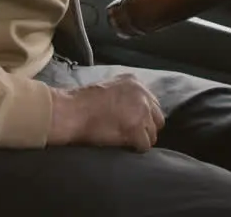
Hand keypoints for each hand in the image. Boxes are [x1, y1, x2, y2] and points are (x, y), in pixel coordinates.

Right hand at [47, 74, 164, 151]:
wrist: (72, 111)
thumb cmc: (82, 102)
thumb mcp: (109, 88)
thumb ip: (126, 96)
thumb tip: (135, 111)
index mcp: (134, 82)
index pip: (152, 103)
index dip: (143, 117)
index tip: (134, 124)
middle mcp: (142, 94)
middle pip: (158, 118)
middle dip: (147, 128)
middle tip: (133, 135)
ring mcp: (141, 111)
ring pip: (153, 133)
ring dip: (141, 139)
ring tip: (127, 142)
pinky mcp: (136, 129)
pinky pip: (145, 145)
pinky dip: (136, 148)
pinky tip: (126, 147)